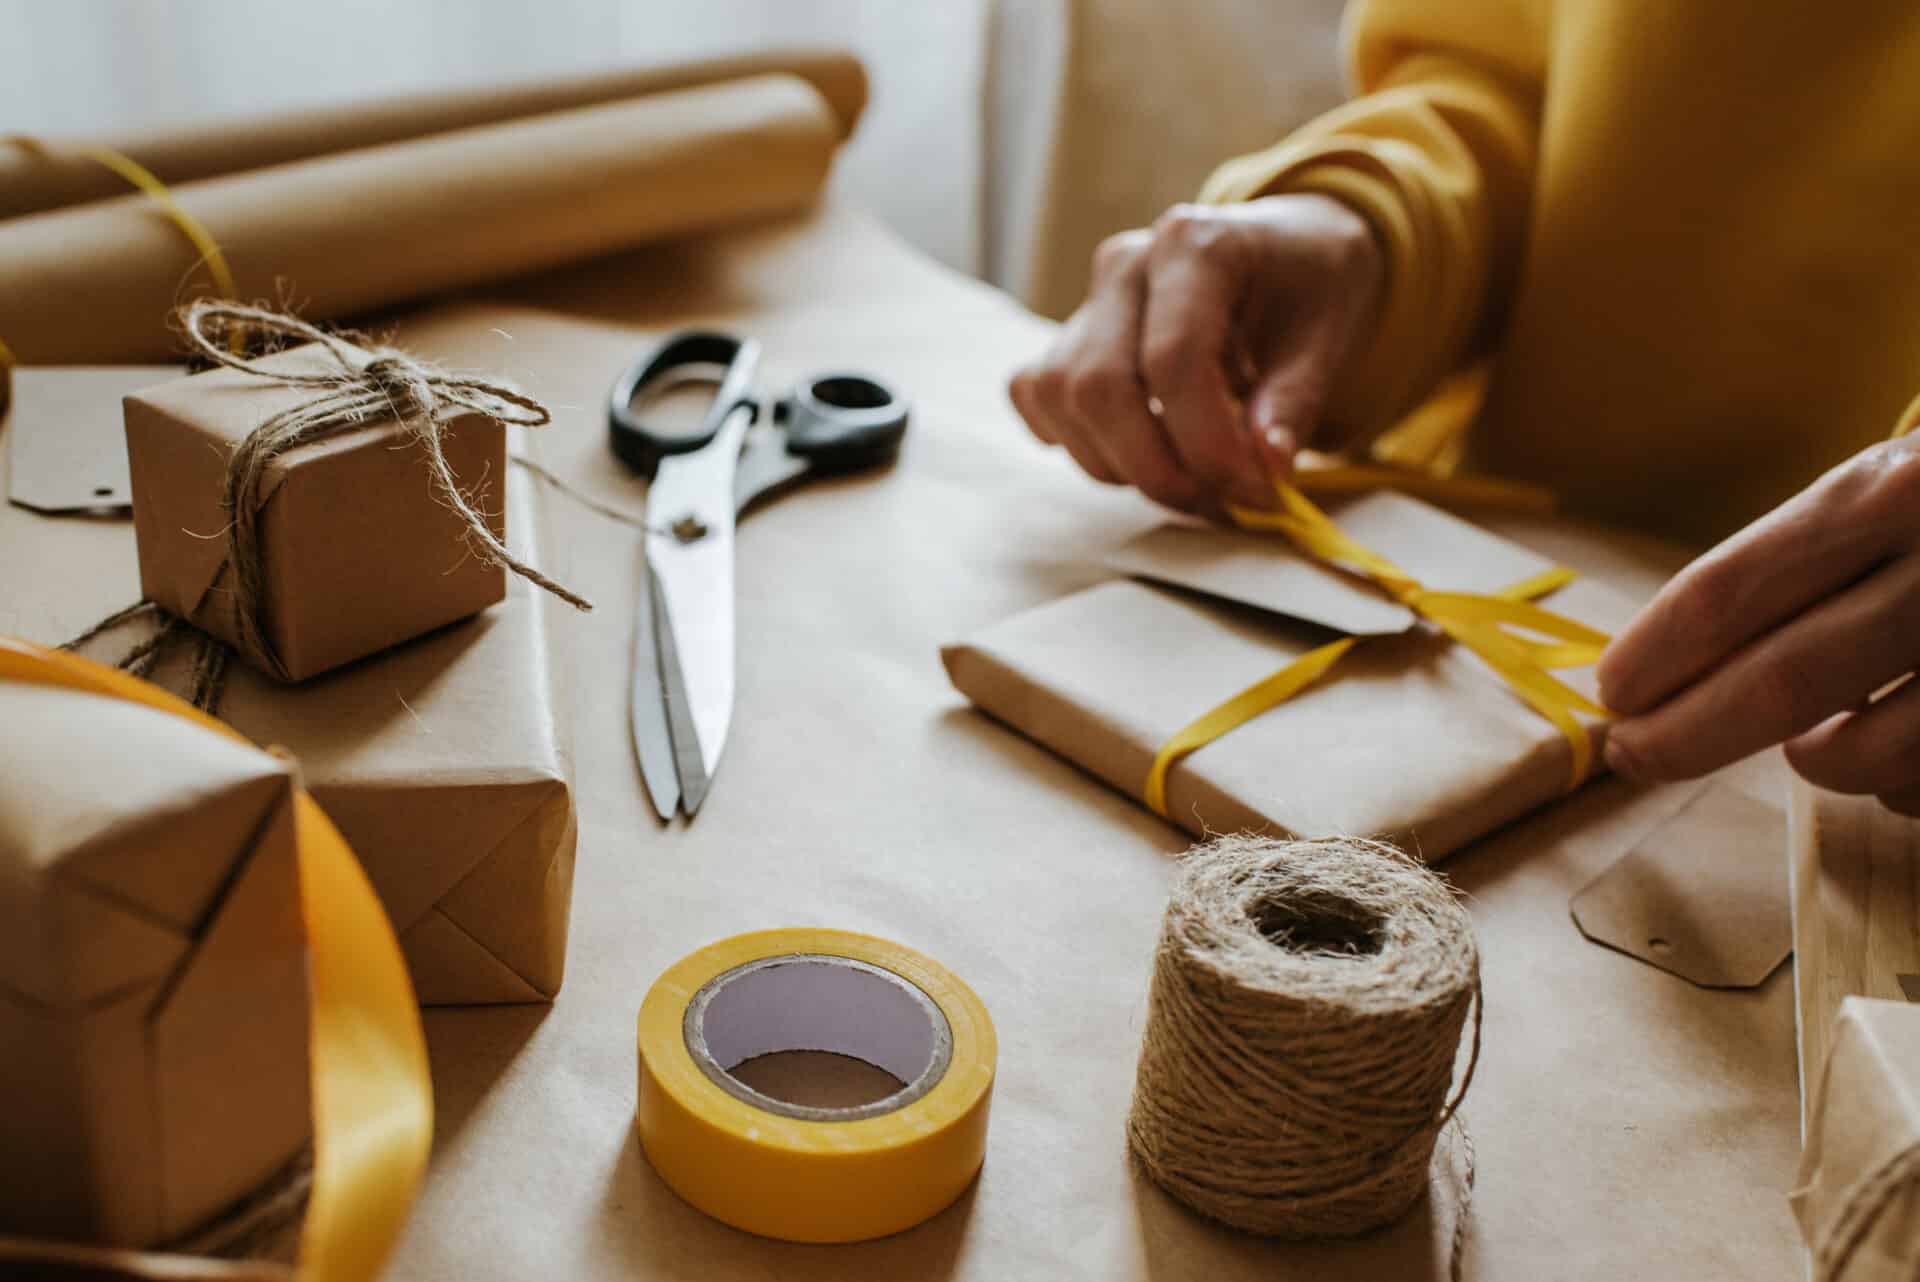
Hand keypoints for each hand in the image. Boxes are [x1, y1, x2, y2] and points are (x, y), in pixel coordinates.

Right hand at [1008, 194, 1382, 511]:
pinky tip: (1133, 449)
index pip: (1173, 361)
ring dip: (1117, 463)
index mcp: (1195, 245)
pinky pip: (1035, 395)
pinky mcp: (1066, 335)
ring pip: (1061, 399)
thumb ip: (1295, 401)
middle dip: (1155, 468)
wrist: (1285, 249)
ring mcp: (1087, 300)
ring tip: (1185, 477)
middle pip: (1101, 387)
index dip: (1208, 444)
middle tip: (1215, 501)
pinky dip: (1073, 439)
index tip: (1254, 492)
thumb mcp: (1329, 332)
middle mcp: (1126, 266)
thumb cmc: (1308, 286)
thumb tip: (1264, 470)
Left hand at [1598, 436, 1919, 812]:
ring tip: (1810, 743)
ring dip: (1818, 762)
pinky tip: (1900, 758)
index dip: (1655, 655)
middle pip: (1782, 681)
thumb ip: (1812, 559)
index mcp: (1897, 490)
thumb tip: (1677, 665)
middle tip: (1633, 756)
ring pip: (1869, 753)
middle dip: (1686, 735)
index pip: (1736, 588)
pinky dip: (1901, 789)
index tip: (1609, 695)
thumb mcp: (1902, 490)